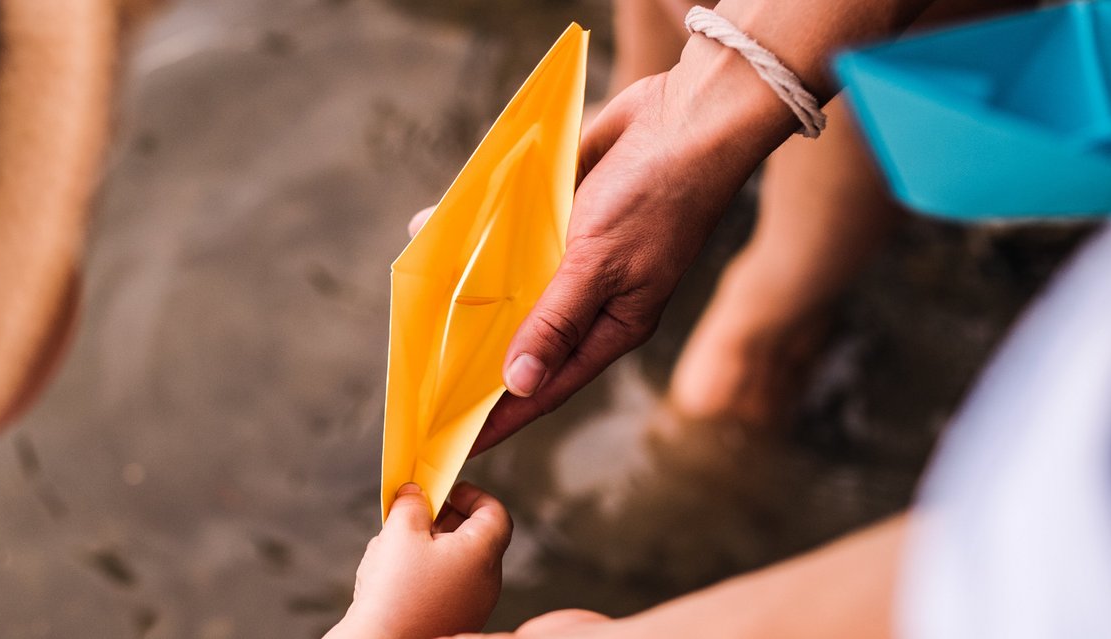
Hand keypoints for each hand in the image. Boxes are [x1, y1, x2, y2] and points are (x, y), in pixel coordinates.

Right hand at [329, 482, 512, 638]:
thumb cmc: (395, 595)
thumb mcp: (400, 532)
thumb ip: (411, 504)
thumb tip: (415, 494)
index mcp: (482, 555)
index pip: (496, 514)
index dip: (474, 496)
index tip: (450, 491)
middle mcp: (485, 582)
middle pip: (476, 538)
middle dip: (446, 521)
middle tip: (418, 515)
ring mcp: (472, 605)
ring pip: (458, 563)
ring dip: (432, 547)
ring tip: (399, 548)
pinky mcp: (454, 620)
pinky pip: (447, 587)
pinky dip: (427, 574)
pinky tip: (396, 577)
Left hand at [410, 37, 800, 455]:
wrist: (690, 115)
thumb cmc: (659, 196)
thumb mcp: (601, 266)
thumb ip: (555, 321)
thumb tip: (518, 382)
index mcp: (613, 324)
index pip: (548, 384)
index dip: (503, 413)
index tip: (458, 440)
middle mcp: (593, 295)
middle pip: (526, 337)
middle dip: (479, 355)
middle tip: (425, 377)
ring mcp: (578, 253)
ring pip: (516, 284)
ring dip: (472, 289)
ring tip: (420, 305)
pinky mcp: (565, 212)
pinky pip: (515, 235)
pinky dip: (482, 236)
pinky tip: (441, 229)